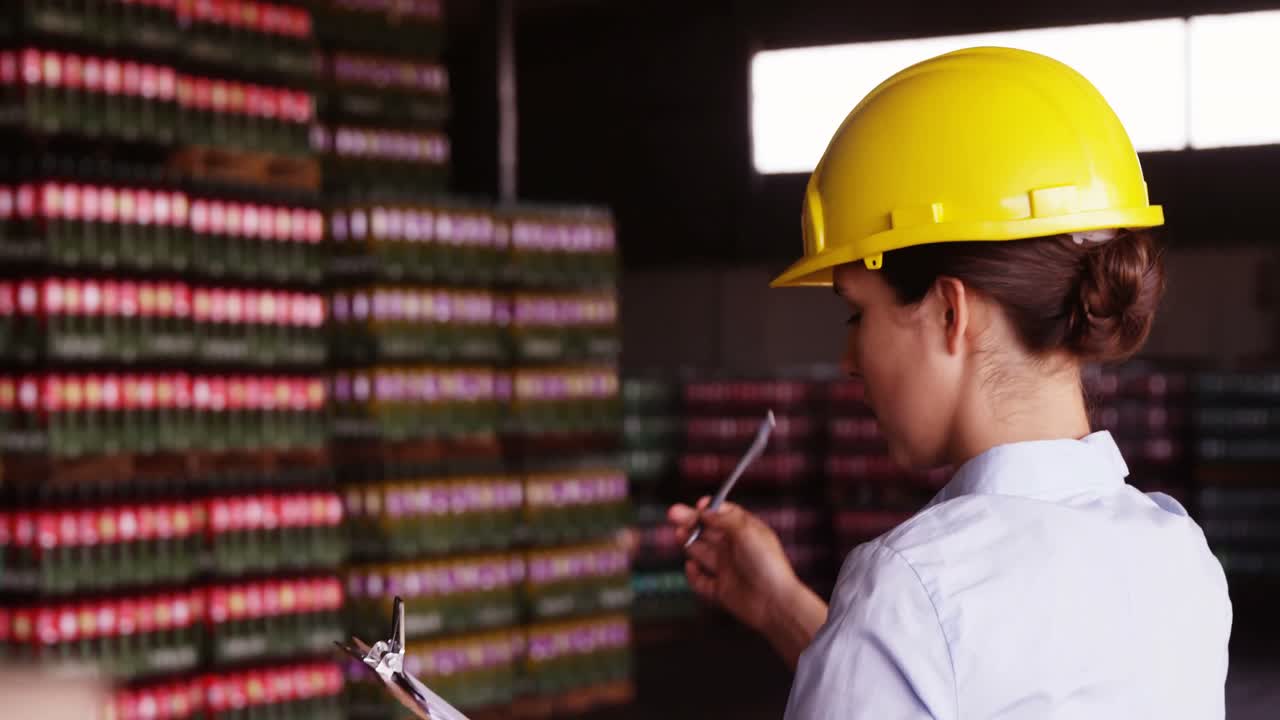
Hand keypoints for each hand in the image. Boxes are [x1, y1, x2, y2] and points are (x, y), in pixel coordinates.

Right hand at [669, 497, 802, 634]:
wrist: (774, 602)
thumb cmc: (767, 565)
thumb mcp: (746, 532)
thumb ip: (724, 518)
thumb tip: (704, 509)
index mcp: (745, 532)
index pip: (723, 515)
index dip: (709, 509)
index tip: (698, 506)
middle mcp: (734, 549)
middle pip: (707, 531)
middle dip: (690, 521)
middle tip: (673, 514)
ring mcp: (727, 569)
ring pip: (701, 552)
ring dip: (688, 542)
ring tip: (679, 534)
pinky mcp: (720, 590)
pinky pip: (701, 581)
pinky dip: (693, 574)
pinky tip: (691, 566)